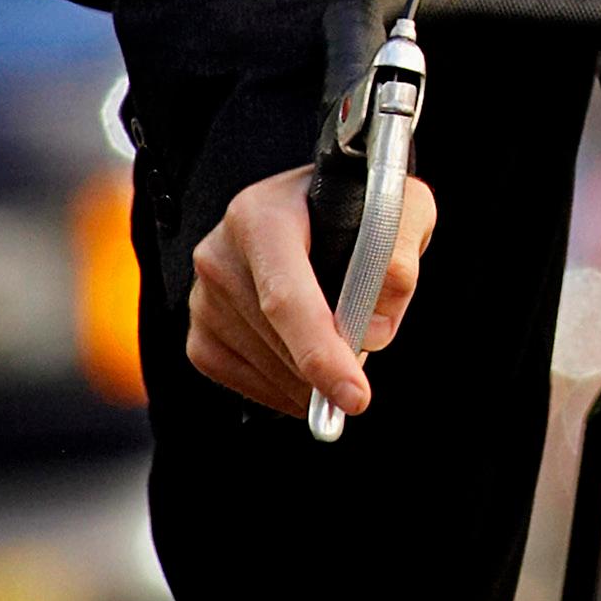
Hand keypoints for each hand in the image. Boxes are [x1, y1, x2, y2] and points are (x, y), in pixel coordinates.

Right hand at [187, 164, 436, 419]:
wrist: (316, 206)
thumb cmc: (356, 204)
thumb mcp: (400, 206)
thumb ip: (399, 256)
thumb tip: (374, 328)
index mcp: (263, 216)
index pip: (286, 298)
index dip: (321, 352)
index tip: (356, 395)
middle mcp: (221, 254)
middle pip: (281, 344)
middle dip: (333, 364)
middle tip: (363, 349)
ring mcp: (204, 298)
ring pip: (270, 371)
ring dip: (313, 376)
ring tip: (334, 332)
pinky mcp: (200, 335)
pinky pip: (248, 384)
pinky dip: (287, 387)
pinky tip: (307, 357)